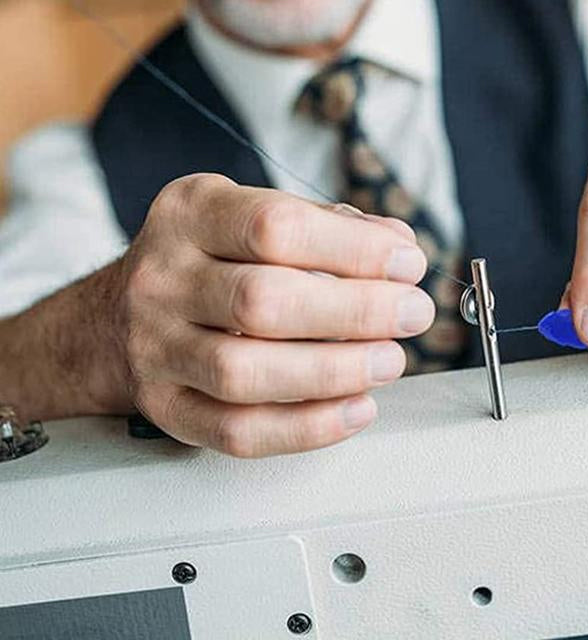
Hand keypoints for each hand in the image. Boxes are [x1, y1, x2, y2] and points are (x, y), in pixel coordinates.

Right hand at [110, 174, 432, 456]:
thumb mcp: (252, 215)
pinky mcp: (166, 406)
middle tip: (412, 314)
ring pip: (245, 373)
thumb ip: (327, 226)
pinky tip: (355, 408)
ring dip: (335, 372)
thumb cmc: (209, 259)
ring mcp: (156, 348)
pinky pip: (237, 430)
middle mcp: (163, 278)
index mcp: (191, 214)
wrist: (118, 315)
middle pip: (262, 302)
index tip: (407, 263)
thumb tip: (398, 248)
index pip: (275, 227)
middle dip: (356, 311)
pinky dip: (307, 428)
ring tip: (390, 361)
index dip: (353, 249)